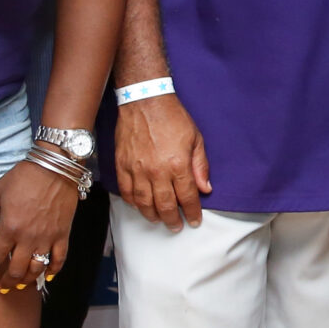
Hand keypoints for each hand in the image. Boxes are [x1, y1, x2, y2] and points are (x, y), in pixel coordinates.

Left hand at [0, 156, 79, 294]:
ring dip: (27, 280)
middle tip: (3, 286)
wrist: (54, 168)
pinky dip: (54, 270)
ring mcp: (47, 238)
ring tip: (21, 285)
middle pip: (16, 269)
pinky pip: (59, 258)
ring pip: (37, 268)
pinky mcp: (63, 235)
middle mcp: (28, 238)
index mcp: (9, 227)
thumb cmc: (24, 177)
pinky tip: (47, 276)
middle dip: (7, 280)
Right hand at [115, 92, 210, 227]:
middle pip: (165, 206)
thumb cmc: (172, 117)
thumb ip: (200, 166)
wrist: (144, 100)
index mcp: (178, 165)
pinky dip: (133, 203)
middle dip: (172, 220)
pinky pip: (126, 192)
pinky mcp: (122, 165)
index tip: (194, 221)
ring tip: (159, 220)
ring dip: (152, 215)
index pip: (187, 198)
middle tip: (176, 226)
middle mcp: (157, 171)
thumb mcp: (196, 139)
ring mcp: (137, 170)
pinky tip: (140, 206)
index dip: (192, 213)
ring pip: (144, 203)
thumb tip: (205, 189)